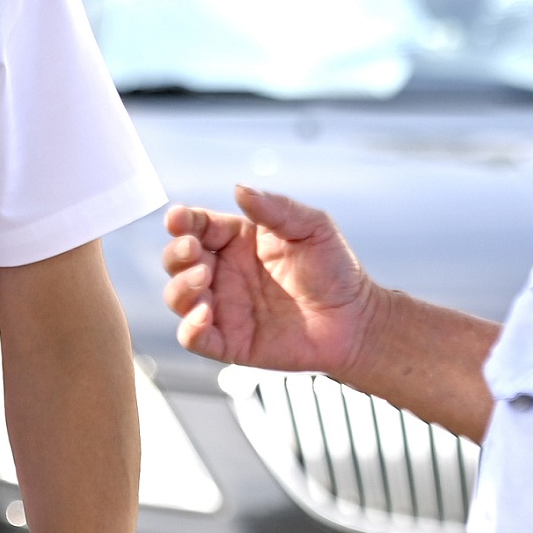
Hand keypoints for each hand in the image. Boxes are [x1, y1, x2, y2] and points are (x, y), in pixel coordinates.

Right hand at [162, 186, 378, 376]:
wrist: (356, 320)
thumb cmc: (335, 269)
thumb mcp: (312, 227)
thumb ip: (275, 208)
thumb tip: (239, 189)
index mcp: (237, 240)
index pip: (198, 226)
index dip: (182, 221)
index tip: (178, 219)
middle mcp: (224, 273)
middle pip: (177, 260)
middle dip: (177, 253)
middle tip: (194, 251)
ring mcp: (224, 308)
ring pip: (178, 297)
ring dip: (180, 286)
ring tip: (202, 278)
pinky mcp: (230, 343)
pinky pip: (194, 338)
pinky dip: (189, 328)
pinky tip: (203, 315)